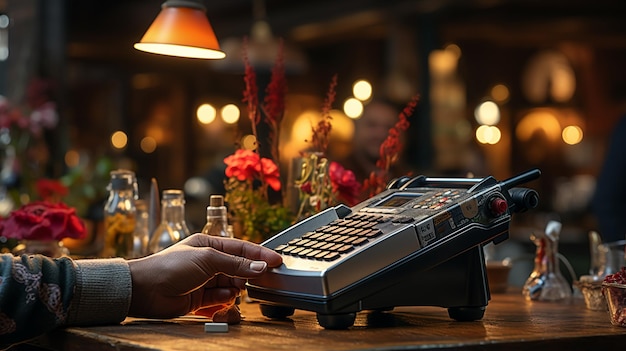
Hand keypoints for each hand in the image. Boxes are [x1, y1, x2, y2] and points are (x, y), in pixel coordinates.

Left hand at [127, 233, 281, 317]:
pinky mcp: (200, 299)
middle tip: (254, 282)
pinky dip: (223, 302)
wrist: (144, 290)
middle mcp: (208, 262)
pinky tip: (219, 302)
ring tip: (230, 292)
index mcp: (209, 245)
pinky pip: (221, 300)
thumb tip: (259, 266)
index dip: (260, 255)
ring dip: (234, 291)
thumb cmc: (169, 267)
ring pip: (231, 287)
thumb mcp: (207, 259)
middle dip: (246, 276)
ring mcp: (204, 281)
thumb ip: (235, 264)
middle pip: (239, 269)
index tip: (277, 261)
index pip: (241, 249)